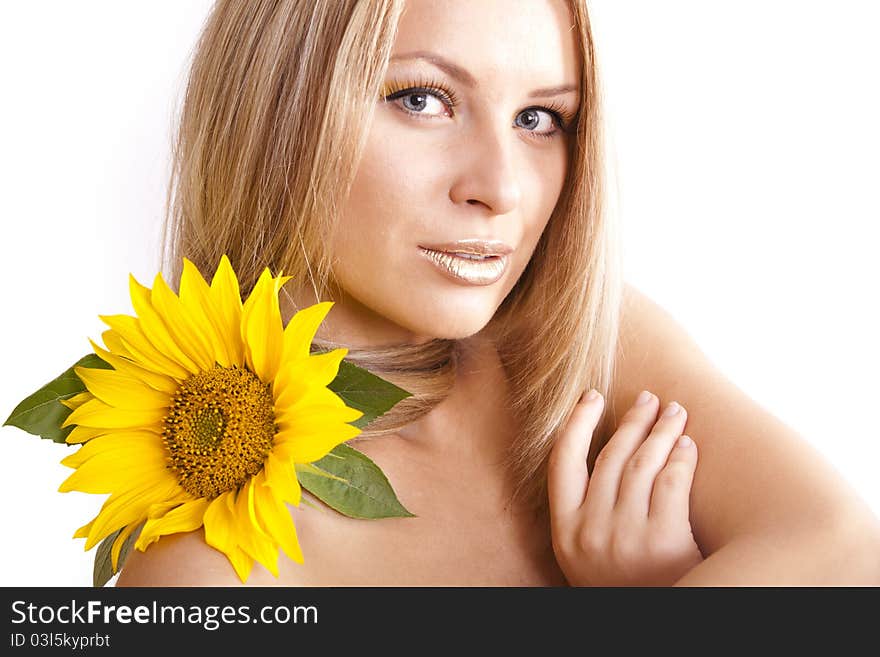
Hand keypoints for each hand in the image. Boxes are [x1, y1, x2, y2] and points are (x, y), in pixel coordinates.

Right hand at [547, 389, 703, 585]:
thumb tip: (603, 450)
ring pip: (642, 464)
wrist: (652, 627)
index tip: (592, 396)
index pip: (562, 462)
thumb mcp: (585, 554)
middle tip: (648, 398)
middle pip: (610, 457)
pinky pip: (672, 484)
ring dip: (660, 431)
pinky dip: (680, 458)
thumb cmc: (622, 585)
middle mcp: (590, 531)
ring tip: (675, 411)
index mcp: (564, 532)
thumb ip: (585, 511)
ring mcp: (626, 537)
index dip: (576, 423)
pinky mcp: (664, 543)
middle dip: (631, 421)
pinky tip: (687, 445)